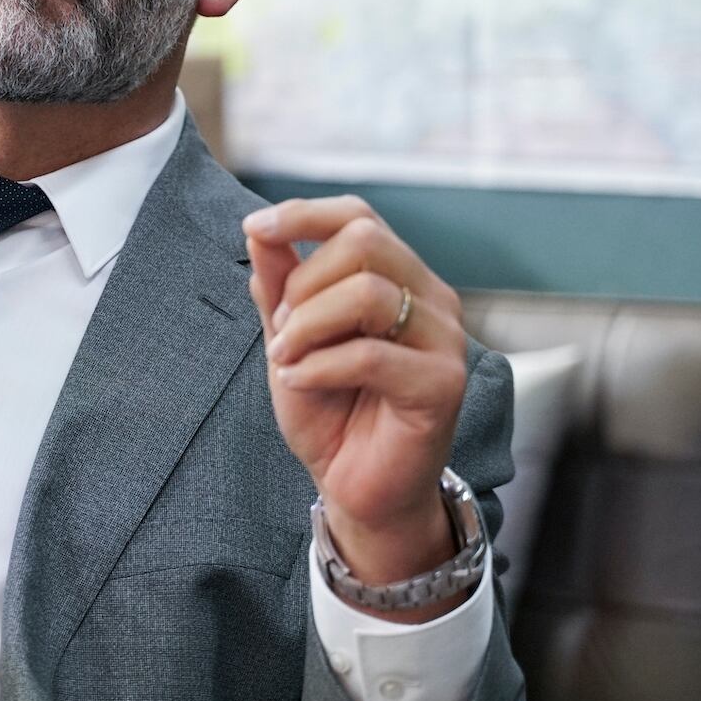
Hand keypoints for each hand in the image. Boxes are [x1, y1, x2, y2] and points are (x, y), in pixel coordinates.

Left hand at [243, 197, 468, 600]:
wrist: (355, 487)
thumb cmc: (330, 412)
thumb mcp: (290, 340)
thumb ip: (280, 286)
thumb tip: (259, 231)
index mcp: (398, 278)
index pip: (359, 216)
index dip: (305, 213)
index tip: (255, 228)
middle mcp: (431, 298)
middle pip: (365, 241)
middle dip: (303, 282)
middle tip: (281, 331)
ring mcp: (444, 340)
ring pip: (368, 292)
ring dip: (308, 325)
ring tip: (288, 360)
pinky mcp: (443, 384)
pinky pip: (371, 354)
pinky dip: (319, 366)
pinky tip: (301, 383)